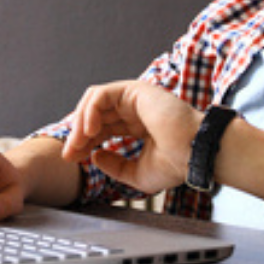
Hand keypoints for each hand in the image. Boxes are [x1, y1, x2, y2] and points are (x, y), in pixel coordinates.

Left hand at [63, 80, 202, 193]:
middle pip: (95, 115)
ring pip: (94, 102)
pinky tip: (89, 131)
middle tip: (68, 154)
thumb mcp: (136, 173)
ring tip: (77, 143)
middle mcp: (134, 109)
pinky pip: (102, 95)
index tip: (72, 159)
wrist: (194, 155)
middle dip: (77, 134)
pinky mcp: (136, 90)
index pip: (101, 128)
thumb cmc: (176, 164)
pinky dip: (90, 111)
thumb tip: (94, 156)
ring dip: (80, 123)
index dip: (84, 142)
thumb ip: (114, 165)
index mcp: (137, 125)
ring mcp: (135, 98)